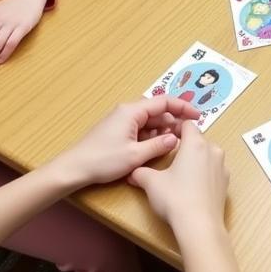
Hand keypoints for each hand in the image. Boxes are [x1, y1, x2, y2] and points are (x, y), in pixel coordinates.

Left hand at [47, 96, 201, 190]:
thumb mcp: (135, 156)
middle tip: (188, 135)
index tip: (197, 116)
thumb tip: (175, 138)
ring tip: (176, 143)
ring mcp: (122, 122)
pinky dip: (152, 137)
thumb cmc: (103, 160)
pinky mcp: (118, 132)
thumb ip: (158, 145)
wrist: (73, 169)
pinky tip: (158, 147)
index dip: (183, 107)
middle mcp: (128, 112)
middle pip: (157, 111)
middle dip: (174, 121)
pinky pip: (141, 130)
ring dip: (163, 130)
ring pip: (150, 122)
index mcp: (132, 111)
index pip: (164, 102)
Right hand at [130, 122, 228, 236]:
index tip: (167, 138)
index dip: (176, 128)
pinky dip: (205, 174)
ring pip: (208, 155)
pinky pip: (214, 170)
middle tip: (171, 159)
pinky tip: (194, 188)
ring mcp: (222, 167)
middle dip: (185, 146)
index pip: (187, 125)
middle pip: (198, 140)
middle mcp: (213, 150)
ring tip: (182, 174)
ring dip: (197, 159)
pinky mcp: (226, 183)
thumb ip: (141, 173)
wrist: (200, 225)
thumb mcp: (152, 183)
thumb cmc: (175, 198)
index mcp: (195, 144)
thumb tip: (132, 173)